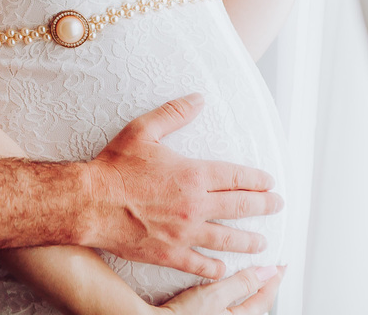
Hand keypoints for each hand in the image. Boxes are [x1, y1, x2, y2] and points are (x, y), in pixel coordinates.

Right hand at [85, 94, 282, 278]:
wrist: (89, 202)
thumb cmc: (114, 166)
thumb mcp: (143, 130)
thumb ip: (174, 113)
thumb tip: (199, 99)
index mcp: (192, 175)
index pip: (236, 177)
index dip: (257, 180)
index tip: (270, 182)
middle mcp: (194, 205)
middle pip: (240, 208)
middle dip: (264, 206)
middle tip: (278, 206)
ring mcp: (184, 233)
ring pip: (226, 239)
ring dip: (248, 241)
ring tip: (261, 243)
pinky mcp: (169, 253)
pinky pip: (199, 264)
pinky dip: (215, 268)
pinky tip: (224, 269)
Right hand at [156, 266, 284, 314]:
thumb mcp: (216, 295)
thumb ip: (242, 283)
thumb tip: (266, 272)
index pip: (264, 298)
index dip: (273, 279)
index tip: (280, 266)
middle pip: (256, 303)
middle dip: (264, 286)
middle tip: (270, 271)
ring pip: (242, 304)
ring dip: (248, 289)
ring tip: (251, 275)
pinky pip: (228, 305)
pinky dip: (233, 294)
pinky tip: (225, 285)